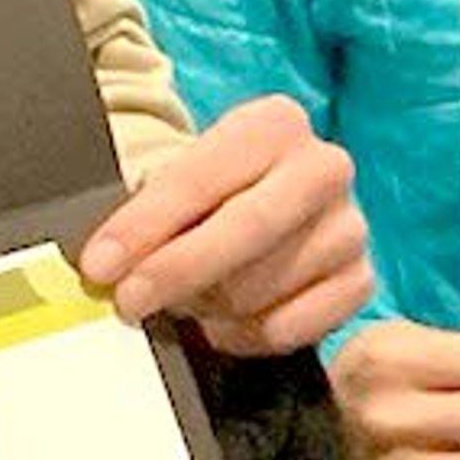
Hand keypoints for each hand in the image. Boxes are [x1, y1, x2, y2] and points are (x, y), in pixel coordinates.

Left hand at [78, 94, 370, 355]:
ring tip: (186, 299)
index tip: (100, 265)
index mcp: (274, 124)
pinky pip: (293, 327)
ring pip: (264, 286)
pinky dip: (246, 335)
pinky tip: (223, 322)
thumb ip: (147, 215)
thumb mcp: (180, 180)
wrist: (264, 203)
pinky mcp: (359, 280)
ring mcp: (349, 226)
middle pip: (247, 228)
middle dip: (178, 270)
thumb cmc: (213, 193)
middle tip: (129, 301)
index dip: (145, 226)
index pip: (202, 177)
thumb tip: (104, 265)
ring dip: (209, 306)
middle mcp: (324, 167)